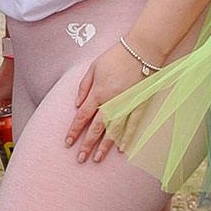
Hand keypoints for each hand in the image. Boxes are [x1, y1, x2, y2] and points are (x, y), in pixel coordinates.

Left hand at [66, 41, 147, 163]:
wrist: (142, 51)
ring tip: (97, 159)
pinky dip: (127, 137)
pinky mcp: (141, 104)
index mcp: (98, 93)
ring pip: (114, 131)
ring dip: (105, 146)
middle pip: (96, 128)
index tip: (67, 143)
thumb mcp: (92, 69)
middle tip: (80, 159)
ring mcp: (127, 105)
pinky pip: (133, 125)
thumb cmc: (115, 57)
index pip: (82, 117)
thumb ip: (83, 88)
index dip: (74, 131)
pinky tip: (121, 148)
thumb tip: (76, 105)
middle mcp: (111, 102)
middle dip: (87, 145)